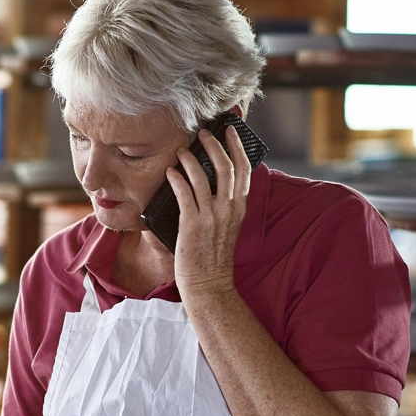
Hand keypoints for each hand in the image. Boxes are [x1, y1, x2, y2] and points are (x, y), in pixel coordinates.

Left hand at [164, 125, 252, 301]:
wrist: (208, 285)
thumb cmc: (213, 257)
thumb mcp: (228, 227)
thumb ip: (225, 205)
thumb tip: (212, 181)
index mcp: (239, 209)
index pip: (244, 170)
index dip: (237, 147)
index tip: (230, 131)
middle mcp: (228, 210)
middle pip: (226, 167)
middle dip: (213, 145)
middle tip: (203, 133)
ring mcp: (211, 217)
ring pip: (203, 176)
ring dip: (190, 159)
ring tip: (181, 150)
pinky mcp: (192, 225)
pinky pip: (184, 193)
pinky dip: (177, 179)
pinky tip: (170, 171)